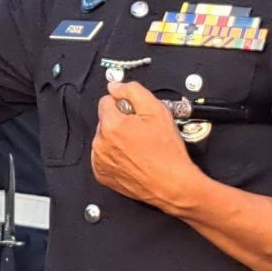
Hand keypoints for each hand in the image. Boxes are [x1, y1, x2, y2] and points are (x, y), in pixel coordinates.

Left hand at [91, 83, 206, 210]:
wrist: (171, 184)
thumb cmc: (167, 153)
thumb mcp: (156, 110)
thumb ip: (133, 91)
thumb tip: (116, 86)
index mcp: (111, 126)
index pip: (106, 101)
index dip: (123, 104)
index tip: (134, 112)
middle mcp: (101, 144)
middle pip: (105, 120)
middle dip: (121, 121)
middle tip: (141, 130)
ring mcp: (100, 161)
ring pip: (104, 139)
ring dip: (117, 139)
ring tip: (139, 146)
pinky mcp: (102, 175)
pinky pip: (103, 157)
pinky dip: (114, 155)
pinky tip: (132, 157)